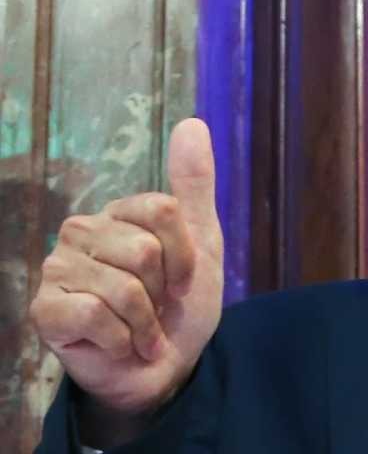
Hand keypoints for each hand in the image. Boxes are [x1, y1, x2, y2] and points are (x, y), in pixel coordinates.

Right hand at [30, 118, 223, 418]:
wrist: (166, 366)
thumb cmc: (180, 303)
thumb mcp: (201, 241)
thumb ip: (194, 184)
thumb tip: (193, 123)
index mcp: (119, 213)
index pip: (164, 211)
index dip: (186, 256)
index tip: (183, 281)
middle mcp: (83, 231)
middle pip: (146, 249)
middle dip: (164, 291)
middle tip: (157, 308)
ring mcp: (58, 269)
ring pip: (125, 285)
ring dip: (146, 322)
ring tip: (141, 330)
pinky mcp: (45, 309)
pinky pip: (96, 314)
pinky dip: (121, 340)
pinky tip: (116, 344)